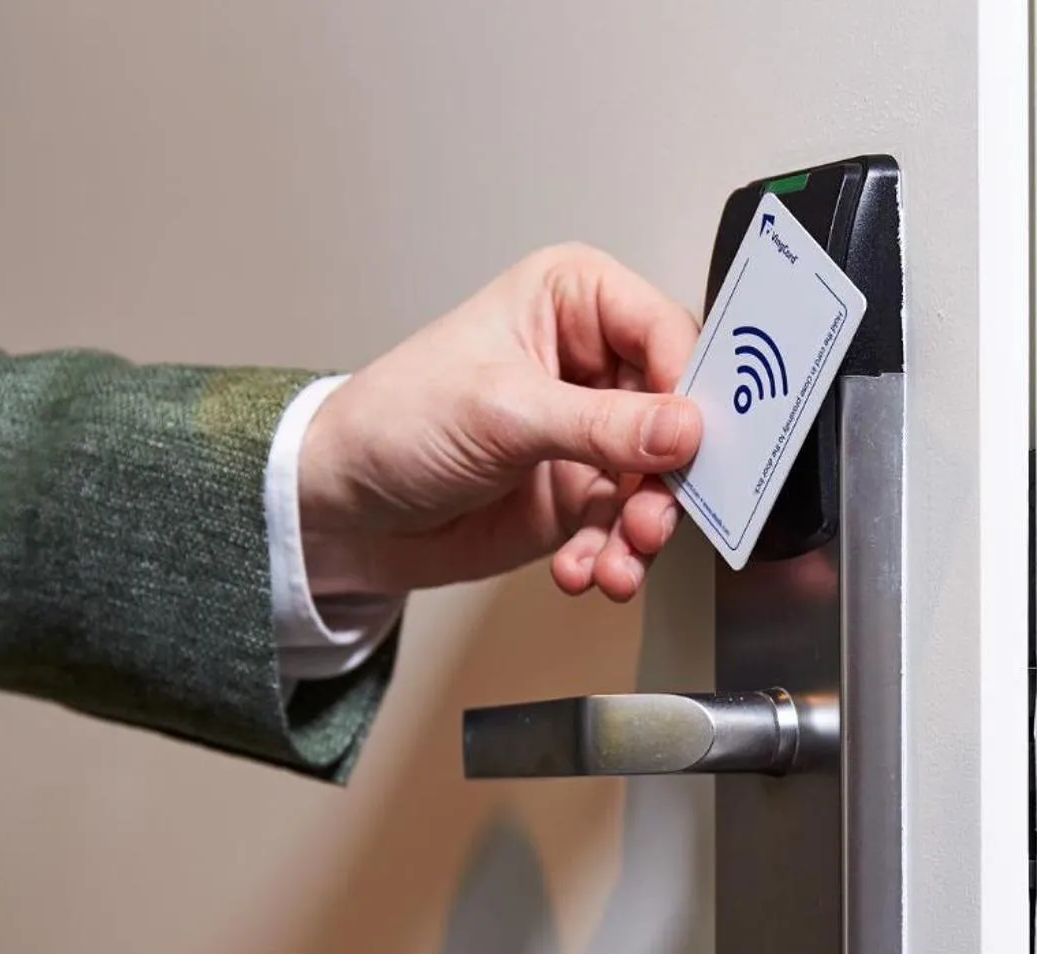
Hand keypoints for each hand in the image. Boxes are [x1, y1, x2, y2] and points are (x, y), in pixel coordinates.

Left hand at [293, 244, 701, 602]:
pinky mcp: (581, 494)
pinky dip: (612, 557)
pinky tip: (583, 571)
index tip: (695, 446)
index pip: (669, 333)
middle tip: (652, 519)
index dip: (691, 392)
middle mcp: (593, 362)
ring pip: (660, 481)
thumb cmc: (393, 422)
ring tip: (618, 561)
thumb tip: (684, 430)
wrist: (342, 508)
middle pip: (679, 414)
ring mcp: (591, 432)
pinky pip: (625, 528)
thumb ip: (600, 425)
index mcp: (575, 300)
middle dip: (670, 478)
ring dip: (644, 530)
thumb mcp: (501, 413)